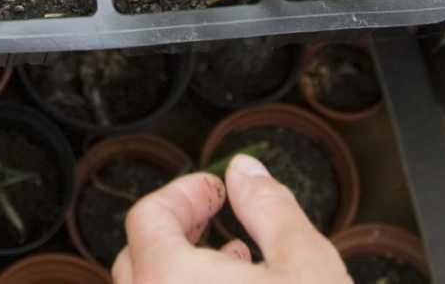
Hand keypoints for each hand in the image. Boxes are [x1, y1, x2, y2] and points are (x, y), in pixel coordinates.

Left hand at [111, 156, 350, 282]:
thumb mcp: (307, 265)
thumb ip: (270, 208)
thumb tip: (247, 171)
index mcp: (170, 280)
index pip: (147, 217)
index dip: (184, 193)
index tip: (216, 188)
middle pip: (137, 257)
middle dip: (177, 229)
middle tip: (215, 214)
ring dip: (181, 269)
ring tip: (233, 262)